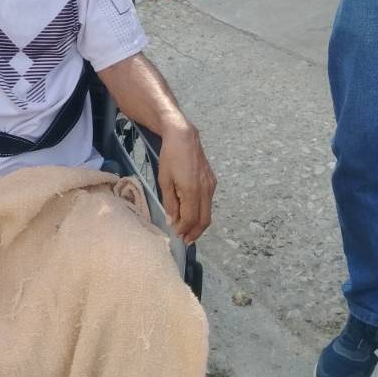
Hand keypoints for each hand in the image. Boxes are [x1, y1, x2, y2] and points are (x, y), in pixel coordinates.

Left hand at [154, 121, 215, 241]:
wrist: (183, 135)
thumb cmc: (170, 156)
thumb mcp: (165, 180)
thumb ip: (170, 203)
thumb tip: (173, 222)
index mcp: (192, 190)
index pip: (191, 218)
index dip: (184, 230)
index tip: (176, 236)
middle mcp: (206, 190)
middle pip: (204, 219)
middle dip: (195, 232)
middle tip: (185, 240)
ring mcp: (211, 185)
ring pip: (208, 212)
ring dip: (199, 224)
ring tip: (188, 231)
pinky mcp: (212, 181)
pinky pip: (208, 202)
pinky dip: (201, 212)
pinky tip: (192, 214)